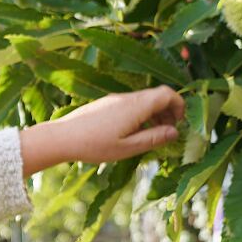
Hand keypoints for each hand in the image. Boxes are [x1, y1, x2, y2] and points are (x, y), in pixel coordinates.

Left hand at [19, 85, 186, 176]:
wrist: (61, 138)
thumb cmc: (94, 145)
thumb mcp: (127, 148)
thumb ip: (153, 138)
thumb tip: (175, 132)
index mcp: (136, 106)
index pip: (167, 94)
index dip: (179, 105)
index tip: (180, 122)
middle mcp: (127, 98)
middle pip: (156, 97)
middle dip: (168, 112)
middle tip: (169, 131)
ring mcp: (114, 99)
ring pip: (142, 101)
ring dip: (153, 115)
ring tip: (152, 135)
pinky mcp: (105, 104)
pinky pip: (129, 105)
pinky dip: (139, 115)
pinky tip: (132, 133)